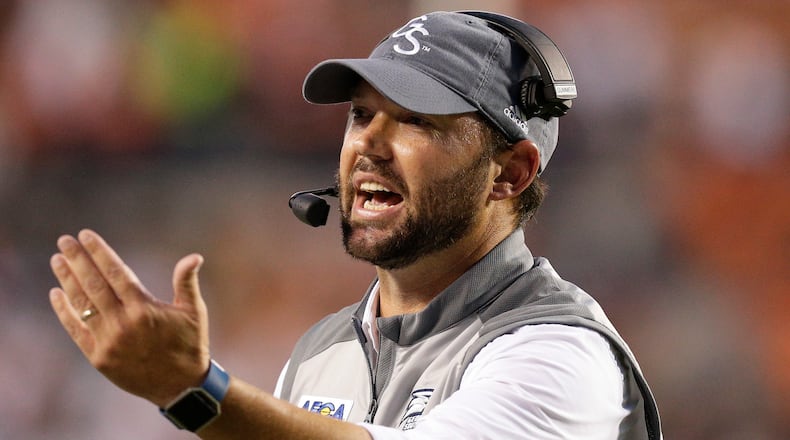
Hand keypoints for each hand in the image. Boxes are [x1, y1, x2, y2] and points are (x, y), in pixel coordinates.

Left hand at [49, 229, 210, 406]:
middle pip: (94, 284)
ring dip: (67, 280)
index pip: (116, 272)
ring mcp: (108, 341)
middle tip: (65, 241)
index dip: (99, 252)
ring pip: (82, 304)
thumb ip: (186, 282)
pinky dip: (64, 311)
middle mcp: (123, 323)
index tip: (86, 236)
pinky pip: (76, 330)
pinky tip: (56, 293)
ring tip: (57, 260)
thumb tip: (194, 257)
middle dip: (77, 260)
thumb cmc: (191, 344)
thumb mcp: (194, 312)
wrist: (181, 386)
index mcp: (145, 309)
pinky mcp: (99, 357)